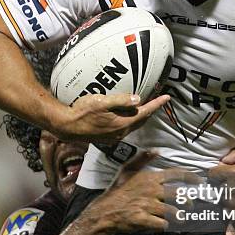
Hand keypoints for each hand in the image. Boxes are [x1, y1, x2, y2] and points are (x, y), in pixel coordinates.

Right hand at [51, 92, 169, 142]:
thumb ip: (120, 100)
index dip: (157, 104)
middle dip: (151, 110)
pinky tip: (127, 114)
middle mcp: (121, 133)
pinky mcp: (108, 137)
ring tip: (146, 106)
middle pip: (141, 120)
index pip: (145, 113)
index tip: (167, 97)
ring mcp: (114, 137)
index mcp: (122, 124)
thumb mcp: (102, 102)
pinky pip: (125, 128)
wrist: (67, 127)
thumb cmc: (82, 112)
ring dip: (141, 116)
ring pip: (133, 125)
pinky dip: (131, 120)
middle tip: (158, 100)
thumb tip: (138, 99)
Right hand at [89, 155, 191, 232]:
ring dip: (179, 216)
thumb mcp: (128, 170)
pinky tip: (169, 227)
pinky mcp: (143, 219)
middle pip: (179, 195)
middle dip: (188, 201)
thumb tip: (156, 150)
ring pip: (173, 212)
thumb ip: (142, 159)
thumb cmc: (118, 190)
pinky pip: (162, 224)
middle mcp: (151, 190)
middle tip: (190, 206)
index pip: (176, 174)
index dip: (190, 177)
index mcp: (150, 178)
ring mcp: (147, 205)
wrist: (105, 211)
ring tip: (181, 218)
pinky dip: (167, 227)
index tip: (200, 181)